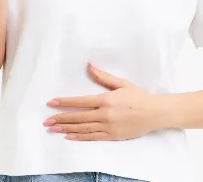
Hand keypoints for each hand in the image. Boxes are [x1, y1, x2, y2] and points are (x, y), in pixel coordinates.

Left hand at [43, 63, 165, 140]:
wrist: (155, 113)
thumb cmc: (139, 97)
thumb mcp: (122, 84)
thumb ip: (103, 77)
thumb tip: (89, 66)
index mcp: (106, 99)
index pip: (80, 101)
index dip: (64, 102)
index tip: (51, 103)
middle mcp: (105, 114)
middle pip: (78, 116)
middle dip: (61, 118)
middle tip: (46, 120)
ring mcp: (108, 126)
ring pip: (83, 128)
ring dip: (66, 128)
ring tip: (53, 129)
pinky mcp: (112, 135)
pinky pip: (93, 136)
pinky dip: (80, 137)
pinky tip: (69, 136)